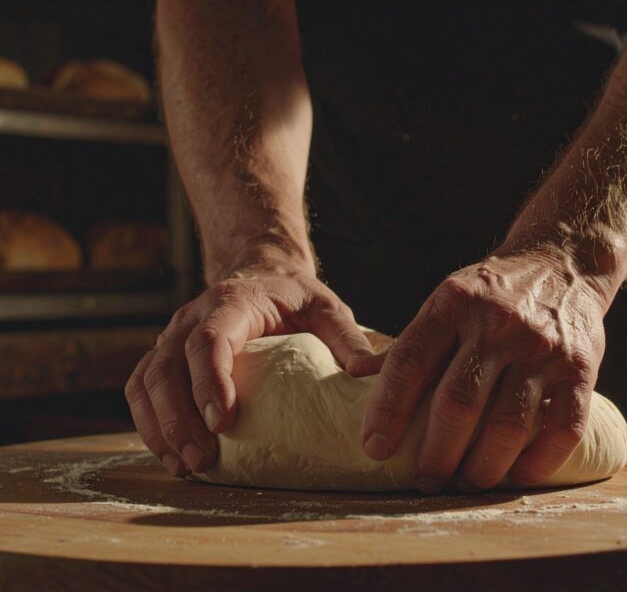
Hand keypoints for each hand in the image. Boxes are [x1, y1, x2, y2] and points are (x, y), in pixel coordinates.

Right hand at [125, 262, 372, 476]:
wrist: (259, 275)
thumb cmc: (294, 297)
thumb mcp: (327, 308)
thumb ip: (347, 338)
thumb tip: (370, 376)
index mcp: (232, 303)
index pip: (209, 339)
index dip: (211, 380)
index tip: (223, 421)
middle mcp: (191, 317)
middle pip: (167, 367)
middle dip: (179, 418)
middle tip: (203, 460)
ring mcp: (171, 337)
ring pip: (146, 382)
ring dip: (159, 428)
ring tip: (185, 466)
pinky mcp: (164, 356)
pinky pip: (141, 389)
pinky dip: (148, 424)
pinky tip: (170, 456)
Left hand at [359, 251, 607, 492]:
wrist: (562, 264)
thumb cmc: (491, 294)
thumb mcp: (446, 301)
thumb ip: (410, 343)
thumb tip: (356, 376)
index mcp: (453, 304)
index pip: (410, 361)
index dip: (387, 409)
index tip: (375, 448)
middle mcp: (497, 324)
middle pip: (459, 402)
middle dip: (437, 454)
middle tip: (426, 480)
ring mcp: (542, 346)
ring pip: (508, 424)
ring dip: (484, 467)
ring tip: (468, 483)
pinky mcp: (581, 368)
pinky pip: (562, 428)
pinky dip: (538, 463)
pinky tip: (517, 476)